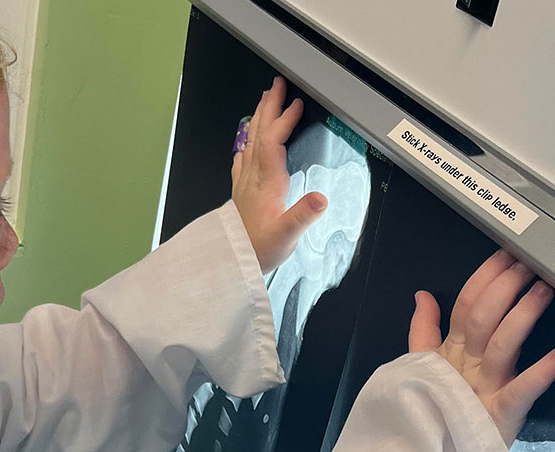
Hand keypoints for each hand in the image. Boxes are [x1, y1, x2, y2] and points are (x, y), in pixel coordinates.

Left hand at [231, 77, 327, 273]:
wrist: (233, 262)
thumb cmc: (259, 249)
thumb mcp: (287, 235)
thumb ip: (304, 215)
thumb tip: (321, 198)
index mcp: (266, 182)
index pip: (273, 142)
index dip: (284, 121)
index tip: (296, 104)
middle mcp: (253, 177)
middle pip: (258, 133)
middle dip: (269, 107)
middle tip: (277, 85)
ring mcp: (245, 181)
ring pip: (249, 140)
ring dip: (258, 117)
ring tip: (265, 99)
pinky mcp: (241, 190)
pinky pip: (244, 156)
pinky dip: (248, 140)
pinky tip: (247, 139)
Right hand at [408, 250, 554, 444]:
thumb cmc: (439, 414)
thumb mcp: (424, 370)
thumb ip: (423, 331)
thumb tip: (422, 295)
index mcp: (450, 353)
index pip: (465, 305)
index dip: (484, 278)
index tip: (506, 254)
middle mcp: (466, 366)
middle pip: (482, 317)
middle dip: (505, 287)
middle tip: (529, 264)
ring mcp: (482, 390)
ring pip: (501, 344)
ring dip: (523, 315)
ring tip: (544, 291)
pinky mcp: (499, 416)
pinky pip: (521, 392)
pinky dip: (541, 374)